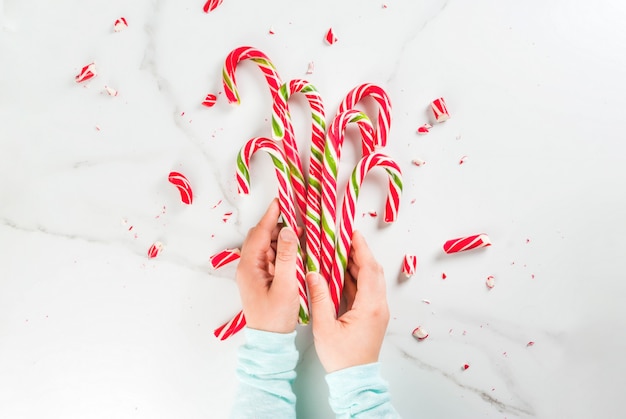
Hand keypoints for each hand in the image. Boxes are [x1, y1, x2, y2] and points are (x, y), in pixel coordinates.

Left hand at [236, 199, 299, 333]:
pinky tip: (296, 251)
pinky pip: (271, 258)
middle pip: (261, 237)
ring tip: (300, 234)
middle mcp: (248, 267)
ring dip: (281, 239)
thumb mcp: (286, 285)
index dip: (271, 215)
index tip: (282, 201)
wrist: (269, 341)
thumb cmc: (275, 317)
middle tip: (297, 217)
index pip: (259, 232)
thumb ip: (287, 257)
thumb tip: (289, 231)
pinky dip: (282, 251)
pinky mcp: (261, 280)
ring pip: (267, 247)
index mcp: (249, 266)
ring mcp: (254, 273)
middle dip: (278, 225)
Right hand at [306, 231, 389, 372]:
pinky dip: (357, 278)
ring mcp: (378, 311)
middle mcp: (379, 306)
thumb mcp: (325, 327)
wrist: (355, 379)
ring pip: (372, 280)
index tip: (353, 233)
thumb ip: (320, 298)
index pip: (368, 269)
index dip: (361, 249)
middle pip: (373, 271)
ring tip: (342, 251)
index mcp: (371, 306)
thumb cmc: (341, 357)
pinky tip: (343, 273)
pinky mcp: (373, 316)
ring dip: (359, 265)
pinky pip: (367, 290)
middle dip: (361, 252)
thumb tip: (313, 274)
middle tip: (346, 238)